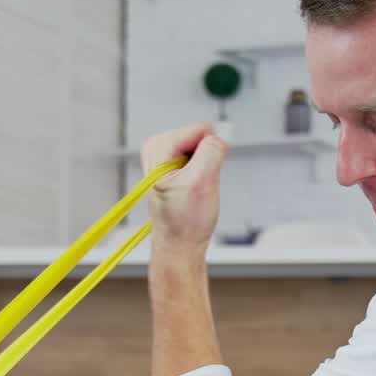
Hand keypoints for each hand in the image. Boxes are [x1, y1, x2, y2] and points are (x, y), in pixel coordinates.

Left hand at [140, 122, 228, 250]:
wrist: (180, 245)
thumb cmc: (185, 222)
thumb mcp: (202, 183)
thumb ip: (211, 152)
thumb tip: (219, 135)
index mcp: (157, 148)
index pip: (200, 130)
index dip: (210, 152)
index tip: (203, 176)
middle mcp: (157, 148)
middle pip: (200, 137)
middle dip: (208, 160)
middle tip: (199, 184)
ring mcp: (165, 157)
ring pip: (203, 148)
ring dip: (206, 168)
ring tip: (196, 189)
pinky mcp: (174, 166)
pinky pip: (201, 158)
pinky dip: (204, 173)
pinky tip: (195, 190)